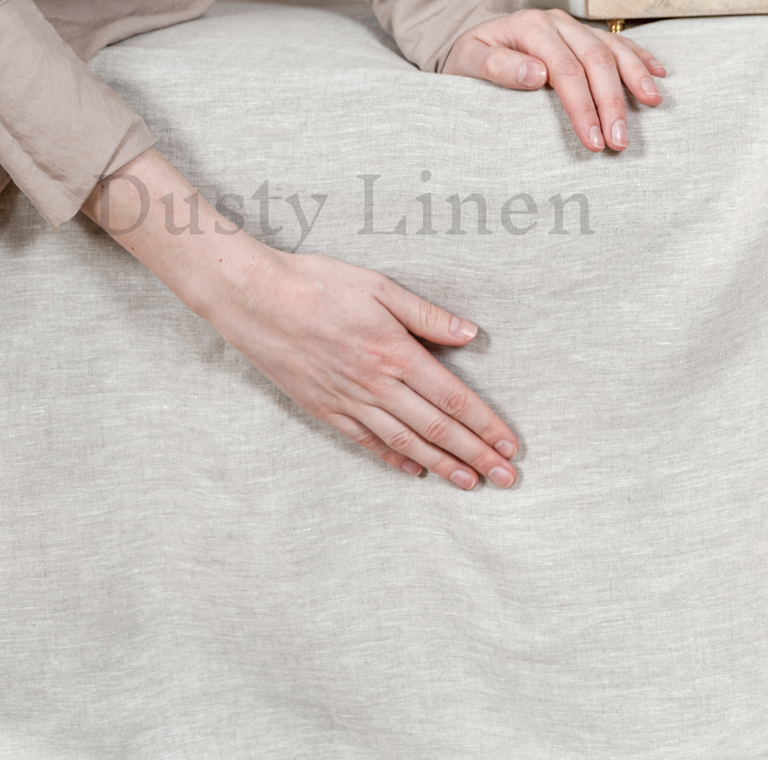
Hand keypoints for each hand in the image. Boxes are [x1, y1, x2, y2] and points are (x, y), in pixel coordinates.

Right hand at [202, 240, 517, 489]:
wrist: (256, 300)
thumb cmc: (318, 284)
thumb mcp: (378, 286)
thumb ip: (426, 314)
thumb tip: (470, 333)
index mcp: (395, 352)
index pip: (453, 398)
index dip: (486, 424)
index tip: (511, 445)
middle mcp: (377, 385)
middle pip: (436, 428)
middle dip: (476, 455)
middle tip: (507, 480)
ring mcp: (349, 401)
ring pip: (406, 443)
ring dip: (443, 466)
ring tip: (471, 483)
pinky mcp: (325, 409)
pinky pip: (367, 442)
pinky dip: (394, 459)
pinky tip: (414, 470)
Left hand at [444, 7, 663, 152]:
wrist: (472, 40)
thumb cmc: (470, 55)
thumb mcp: (468, 61)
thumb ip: (498, 67)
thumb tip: (535, 75)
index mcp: (530, 27)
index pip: (564, 69)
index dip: (582, 105)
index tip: (592, 139)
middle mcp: (556, 23)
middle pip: (595, 60)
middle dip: (611, 102)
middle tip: (619, 140)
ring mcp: (573, 27)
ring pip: (612, 49)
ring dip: (634, 78)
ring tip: (652, 105)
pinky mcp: (584, 35)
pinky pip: (618, 43)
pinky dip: (639, 58)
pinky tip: (657, 76)